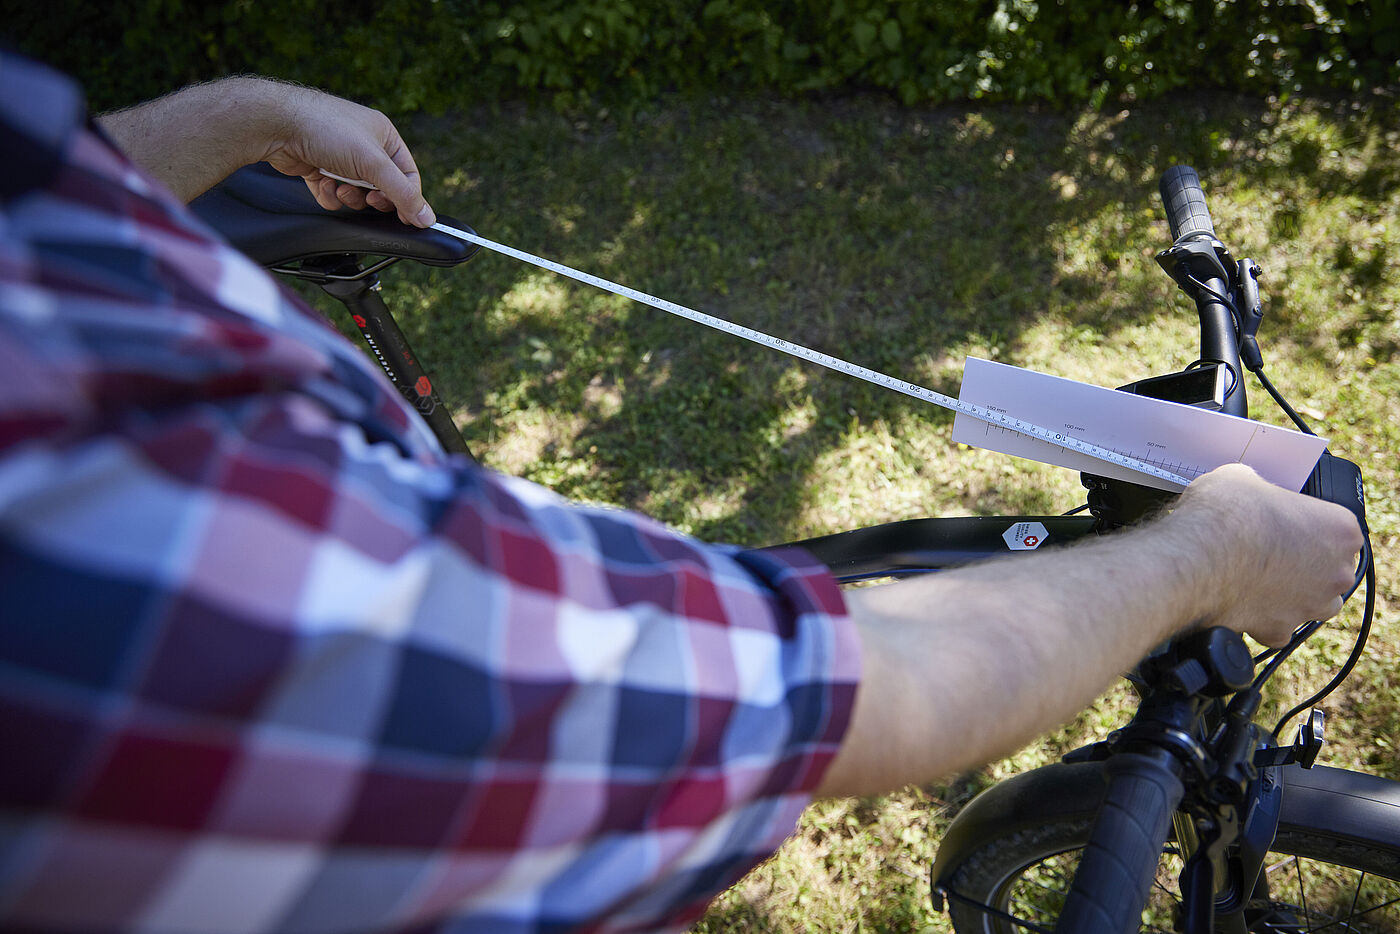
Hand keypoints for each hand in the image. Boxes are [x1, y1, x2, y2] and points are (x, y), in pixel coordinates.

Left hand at [98, 76, 438, 223]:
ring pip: (356, 191)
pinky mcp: (317, 166)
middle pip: (381, 185)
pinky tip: (322, 186)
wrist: (276, 124)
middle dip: (374, 197)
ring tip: (340, 189)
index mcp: (384, 135)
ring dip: (350, 197)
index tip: (405, 219)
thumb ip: (403, 193)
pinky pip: (333, 192)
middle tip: (368, 201)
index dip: (407, 198)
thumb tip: (428, 218)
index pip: (407, 175)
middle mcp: (363, 143)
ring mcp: (338, 155)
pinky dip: (330, 195)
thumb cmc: (327, 131)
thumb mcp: (373, 164)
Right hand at [1172, 464, 1362, 646]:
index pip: (1336, 527)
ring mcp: (1311, 604)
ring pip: (1312, 603)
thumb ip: (1257, 488)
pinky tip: (1240, 601)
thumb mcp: (1240, 478)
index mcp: (1339, 528)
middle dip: (1304, 563)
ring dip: (1292, 594)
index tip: (1284, 523)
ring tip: (1257, 579)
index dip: (1306, 524)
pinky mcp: (1280, 629)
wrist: (1196, 557)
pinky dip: (1262, 619)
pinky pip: (1277, 627)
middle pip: (1330, 568)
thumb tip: (1246, 493)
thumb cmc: (1224, 514)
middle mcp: (1336, 571)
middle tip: (1268, 551)